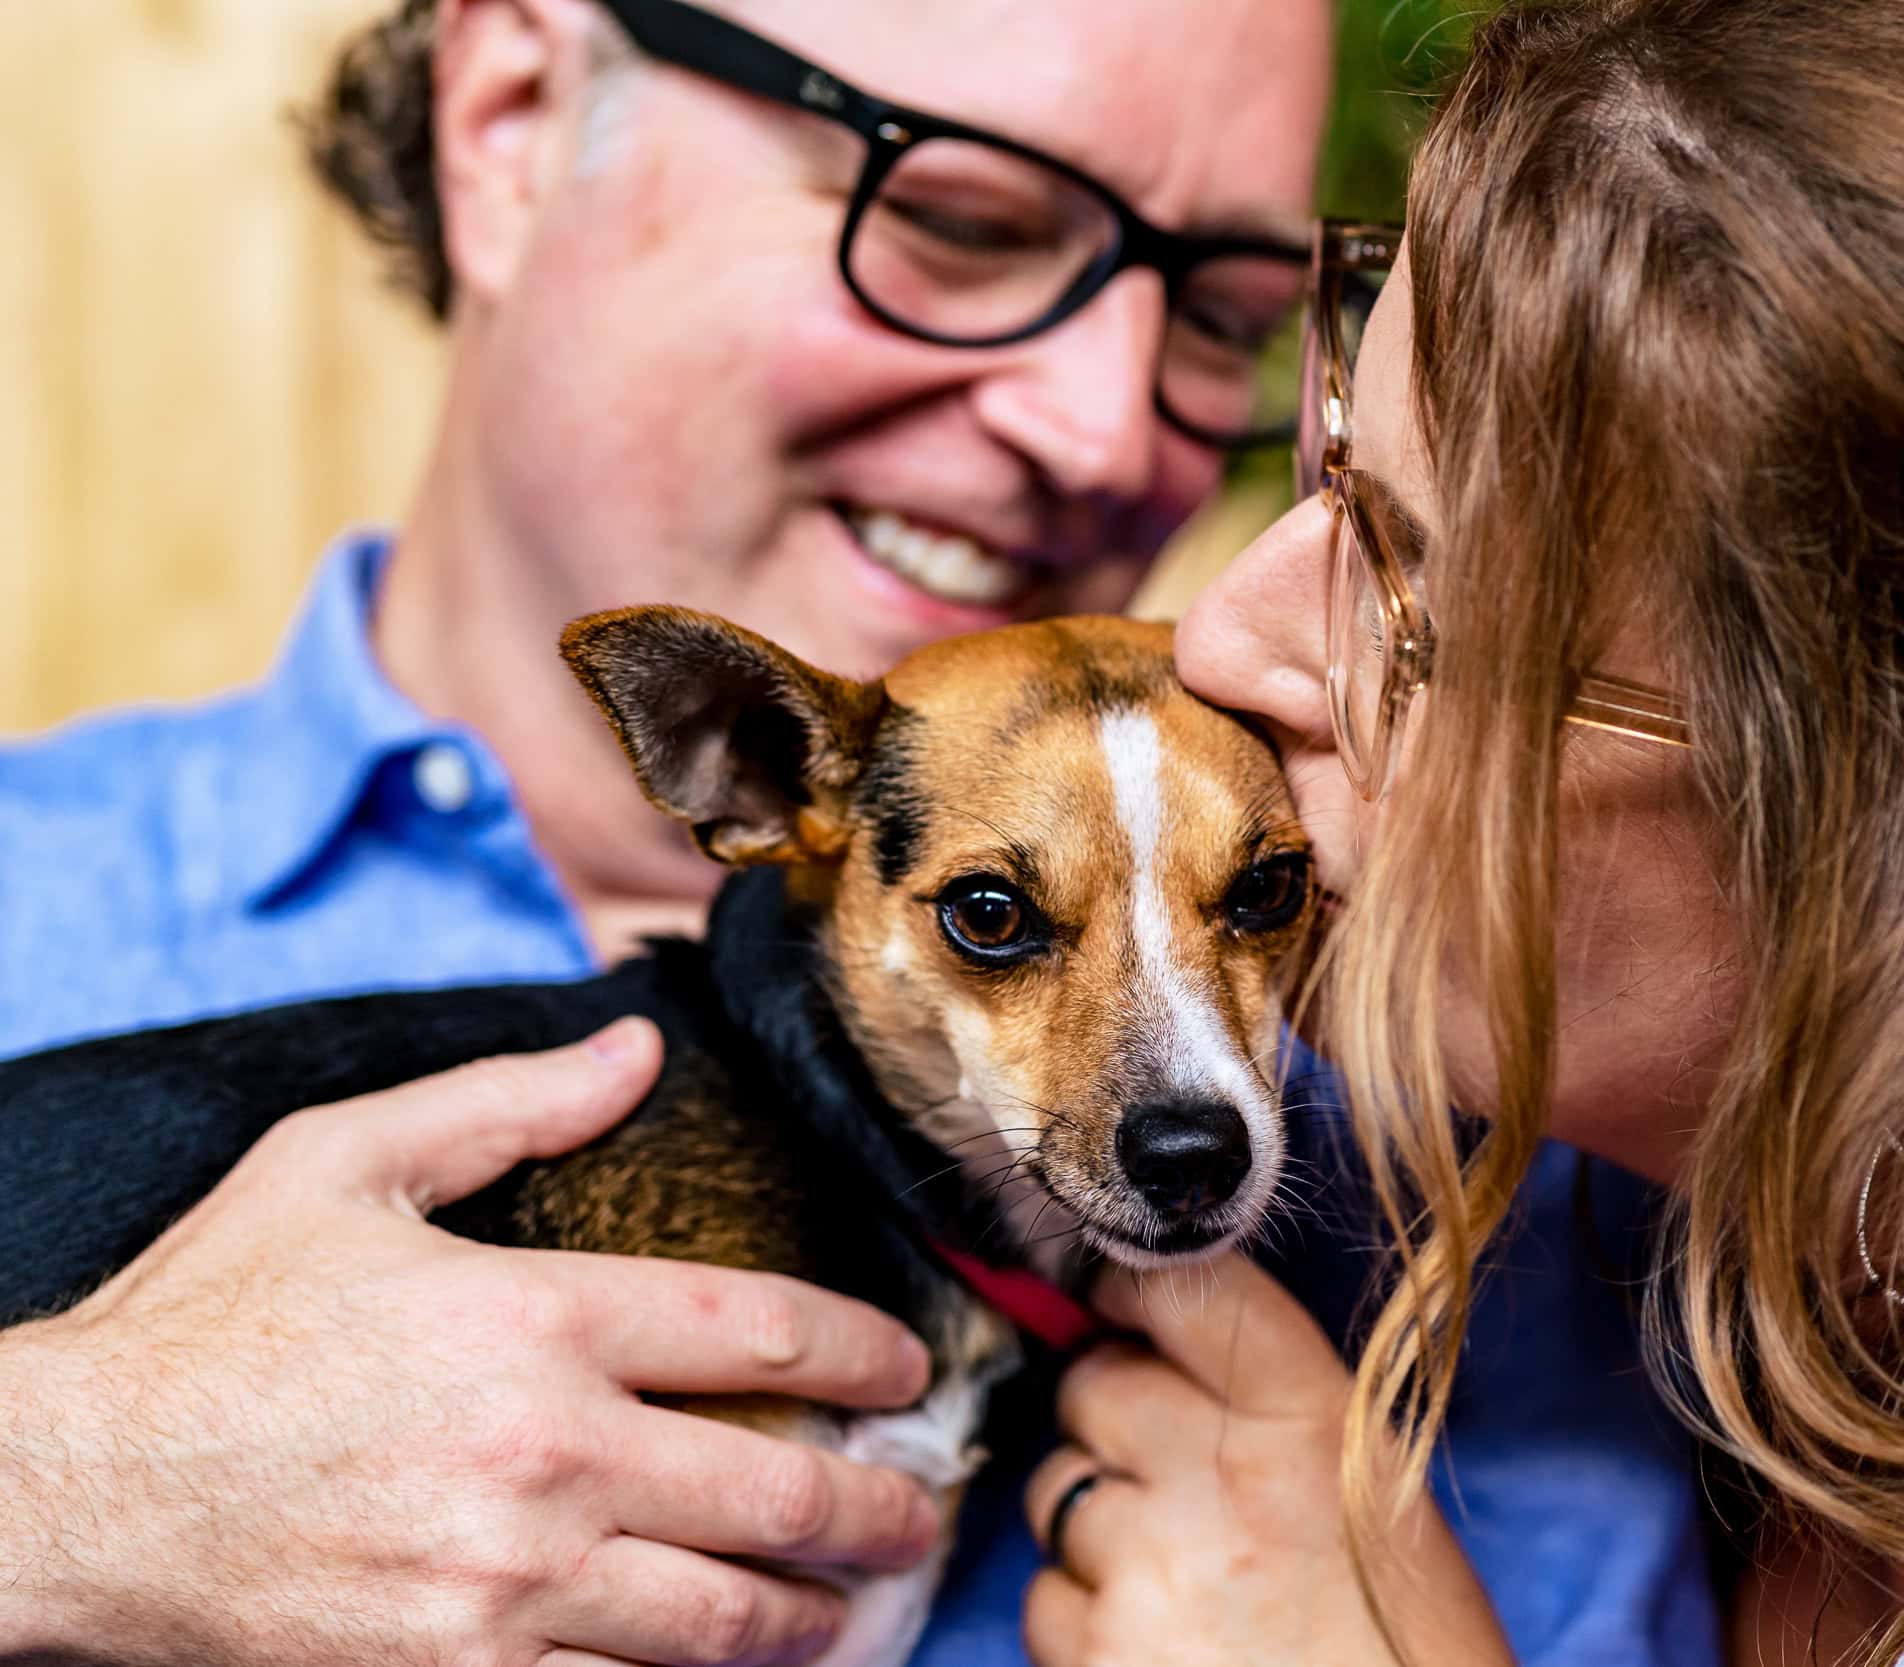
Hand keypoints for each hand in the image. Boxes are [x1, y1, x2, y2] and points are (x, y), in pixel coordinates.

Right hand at [0, 1018, 938, 1666]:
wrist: (70, 1490)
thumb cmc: (208, 1320)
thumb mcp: (341, 1165)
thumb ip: (505, 1103)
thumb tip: (635, 1045)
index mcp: (532, 1319)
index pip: (763, 1331)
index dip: (866, 1352)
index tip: (905, 1371)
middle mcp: (542, 1457)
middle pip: (772, 1493)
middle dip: (872, 1511)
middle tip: (916, 1515)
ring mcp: (502, 1586)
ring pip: (716, 1618)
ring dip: (806, 1616)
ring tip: (847, 1606)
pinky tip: (724, 1666)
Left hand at [1019, 1254, 1513, 1666]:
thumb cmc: (1408, 1653)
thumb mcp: (1378, 1498)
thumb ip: (1276, 1410)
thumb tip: (1162, 1342)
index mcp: (1308, 1424)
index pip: (1184, 1286)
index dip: (1137, 1285)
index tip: (1127, 1301)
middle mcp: (1218, 1481)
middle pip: (1093, 1383)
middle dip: (1110, 1416)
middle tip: (1163, 1469)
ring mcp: (1145, 1572)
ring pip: (1057, 1491)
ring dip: (1094, 1524)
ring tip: (1176, 1578)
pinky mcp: (1095, 1657)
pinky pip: (1044, 1599)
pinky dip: (1082, 1617)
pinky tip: (1158, 1644)